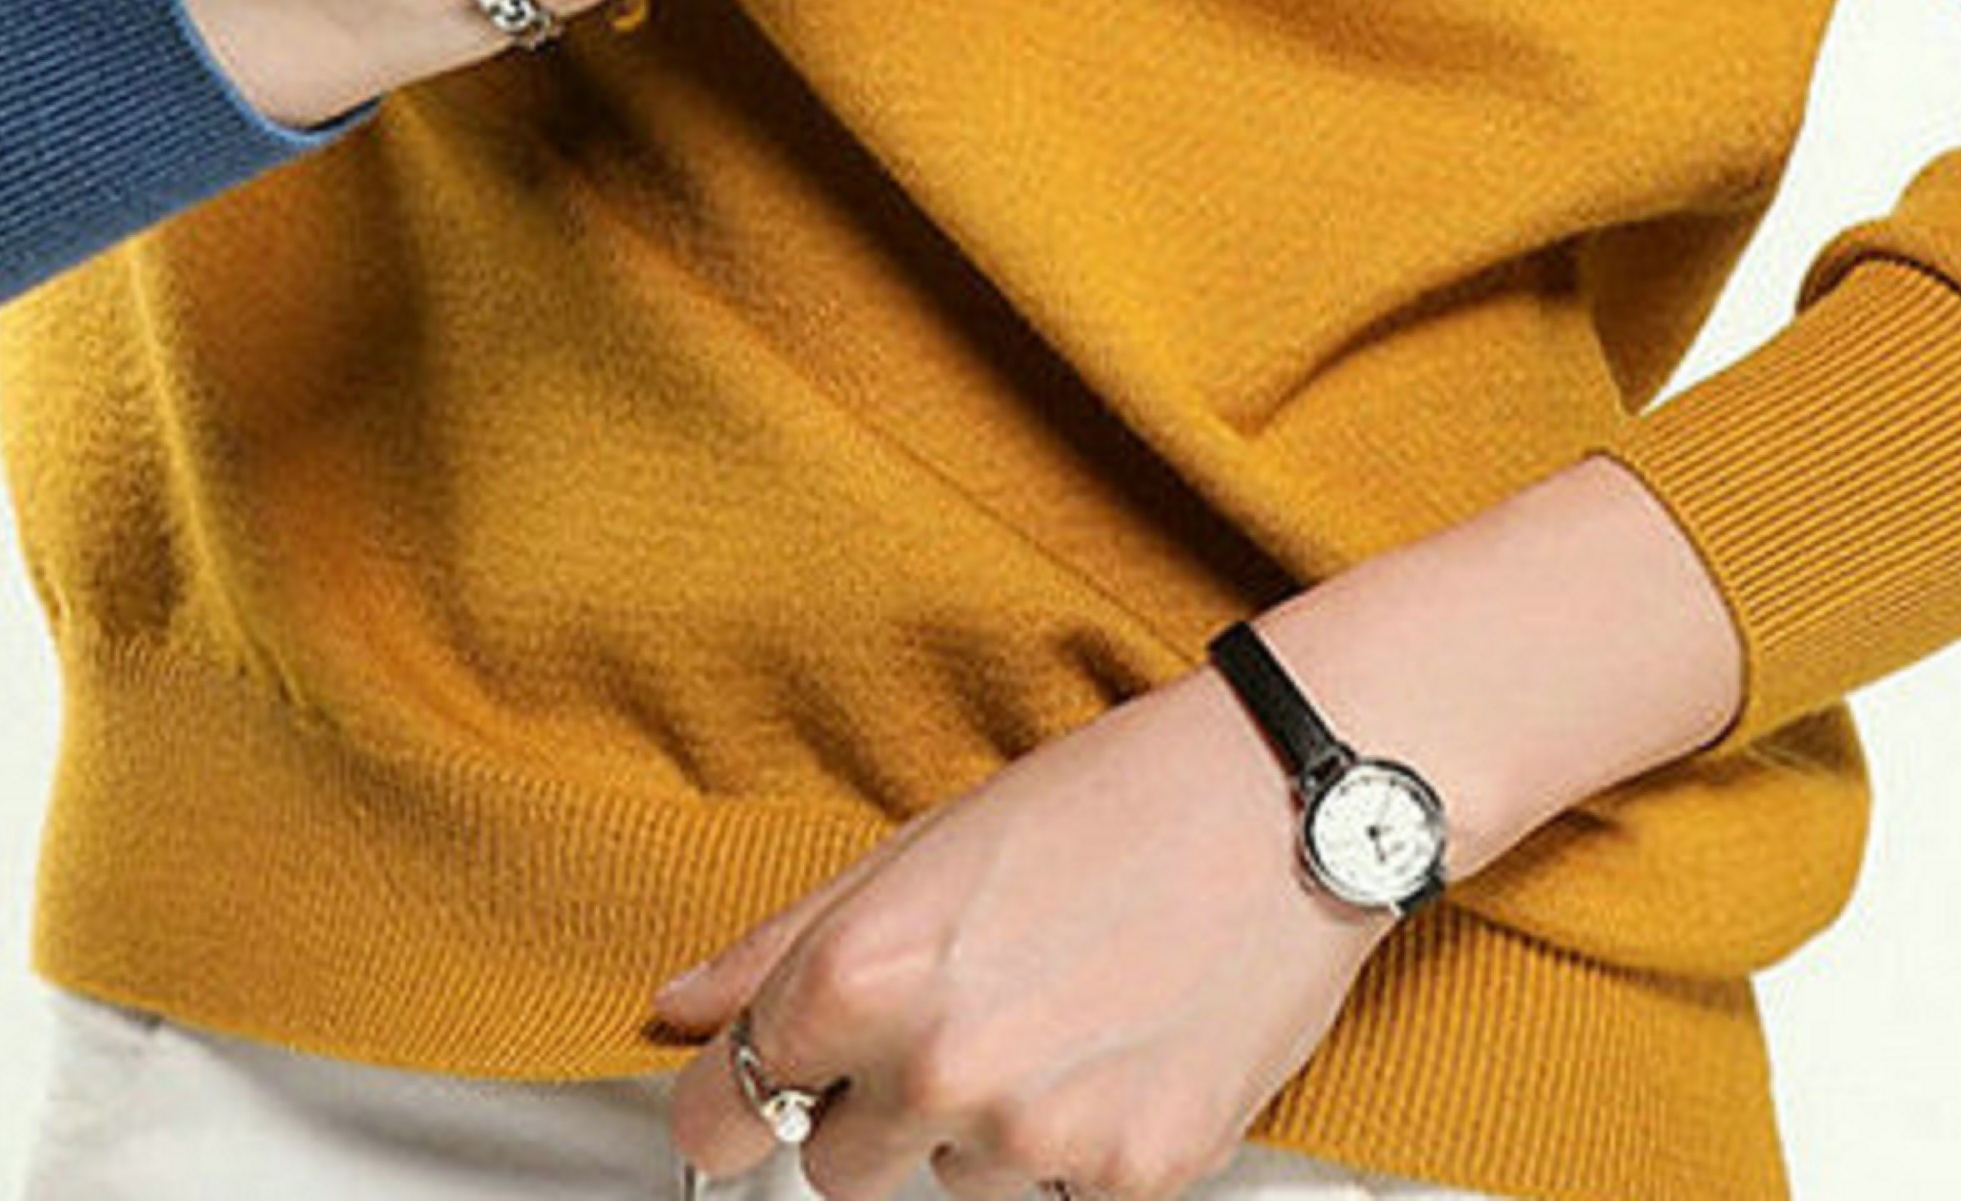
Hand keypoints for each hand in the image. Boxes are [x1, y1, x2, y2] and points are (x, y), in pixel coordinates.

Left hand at [651, 459, 1745, 1199]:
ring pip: (953, 1181)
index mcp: (868, 971)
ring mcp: (1043, 1140)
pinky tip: (1119, 1042)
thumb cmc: (1106, 800)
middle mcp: (944, 1068)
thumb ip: (783, 943)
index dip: (727, 1106)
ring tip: (1057, 1006)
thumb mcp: (920, 845)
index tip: (736, 1105)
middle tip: (951, 1014)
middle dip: (871, 1107)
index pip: (729, 1107)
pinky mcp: (1136, 1178)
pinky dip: (1077, 1138)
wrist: (1280, 810)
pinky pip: (1058, 1194)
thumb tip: (679, 1009)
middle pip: (837, 1167)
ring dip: (981, 1123)